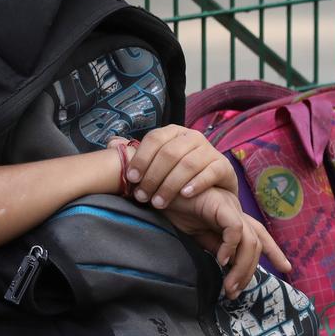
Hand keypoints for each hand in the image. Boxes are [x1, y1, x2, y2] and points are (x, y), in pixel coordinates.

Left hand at [111, 126, 237, 208]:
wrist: (211, 194)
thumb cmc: (176, 179)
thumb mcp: (156, 167)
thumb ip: (136, 156)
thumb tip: (111, 144)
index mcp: (173, 132)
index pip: (154, 139)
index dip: (141, 158)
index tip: (131, 179)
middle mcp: (192, 137)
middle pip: (169, 152)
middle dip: (153, 177)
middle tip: (142, 197)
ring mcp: (209, 150)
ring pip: (188, 163)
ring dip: (170, 185)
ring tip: (159, 203)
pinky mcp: (223, 165)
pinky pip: (210, 171)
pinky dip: (196, 183)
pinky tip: (185, 195)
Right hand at [160, 187, 291, 296]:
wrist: (158, 193)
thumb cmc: (175, 210)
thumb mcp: (197, 236)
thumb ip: (214, 247)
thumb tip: (227, 267)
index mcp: (231, 218)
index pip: (259, 236)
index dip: (274, 251)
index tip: (285, 268)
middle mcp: (235, 212)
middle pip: (255, 244)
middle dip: (249, 271)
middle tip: (234, 292)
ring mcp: (229, 207)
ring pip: (249, 240)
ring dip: (242, 267)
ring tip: (228, 285)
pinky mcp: (220, 205)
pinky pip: (234, 230)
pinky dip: (231, 248)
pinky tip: (221, 261)